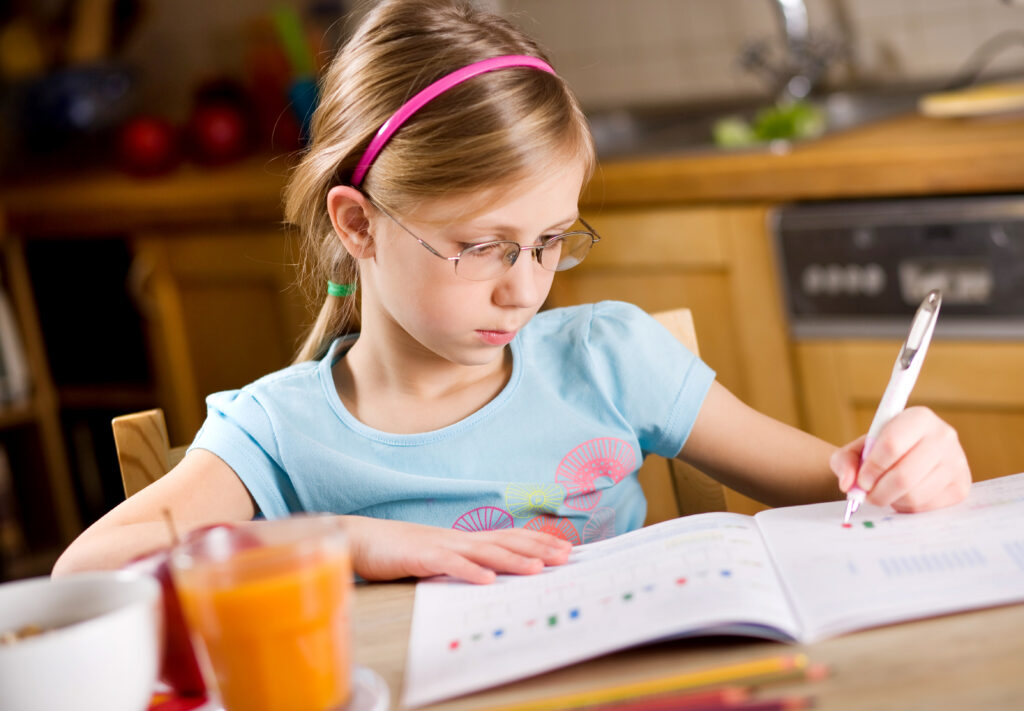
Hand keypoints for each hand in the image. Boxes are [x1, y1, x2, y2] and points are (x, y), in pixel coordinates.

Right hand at [341, 516, 572, 583]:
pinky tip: (488, 580)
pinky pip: (450, 564)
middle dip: (537, 549)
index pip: (508, 537)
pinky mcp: (421, 556)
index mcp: (463, 539)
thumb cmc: (398, 551)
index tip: (564, 549)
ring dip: (513, 560)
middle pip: (505, 540)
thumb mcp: (437, 557)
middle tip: (566, 556)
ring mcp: (441, 545)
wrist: (360, 538)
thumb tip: (490, 577)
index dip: (537, 542)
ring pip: (484, 550)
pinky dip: (471, 571)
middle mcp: (458, 538)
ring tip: (538, 569)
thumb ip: (462, 563)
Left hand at [830, 406, 970, 512]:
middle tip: (867, 493)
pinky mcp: (960, 487)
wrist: (906, 460)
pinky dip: (906, 507)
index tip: (861, 479)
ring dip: (891, 500)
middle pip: (904, 475)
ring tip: (884, 491)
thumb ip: (844, 461)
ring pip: (914, 494)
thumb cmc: (879, 452)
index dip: (872, 467)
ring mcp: (956, 463)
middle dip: (878, 490)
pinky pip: (925, 507)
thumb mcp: (857, 449)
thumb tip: (848, 484)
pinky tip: (902, 495)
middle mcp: (943, 436)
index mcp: (919, 417)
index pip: (892, 444)